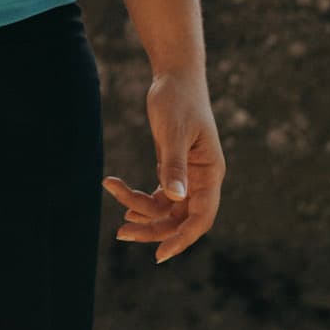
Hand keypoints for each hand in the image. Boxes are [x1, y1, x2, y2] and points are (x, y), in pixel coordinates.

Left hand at [102, 68, 225, 263]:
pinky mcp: (174, 167)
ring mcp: (189, 175)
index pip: (201, 216)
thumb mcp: (173, 130)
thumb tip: (175, 197)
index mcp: (211, 172)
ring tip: (118, 223)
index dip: (183, 238)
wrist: (174, 75)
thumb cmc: (177, 99)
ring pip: (169, 209)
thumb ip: (174, 164)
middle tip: (121, 233)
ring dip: (144, 216)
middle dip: (154, 230)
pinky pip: (162, 196)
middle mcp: (203, 178)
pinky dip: (144, 202)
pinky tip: (125, 206)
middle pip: (181, 218)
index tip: (160, 254)